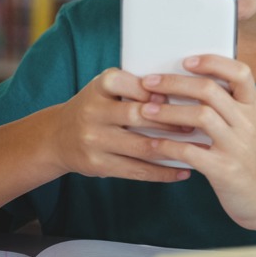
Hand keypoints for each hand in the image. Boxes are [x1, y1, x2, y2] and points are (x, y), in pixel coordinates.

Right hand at [49, 68, 191, 182]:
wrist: (57, 137)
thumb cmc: (95, 107)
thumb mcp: (107, 88)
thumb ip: (135, 87)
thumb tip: (177, 92)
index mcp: (99, 87)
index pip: (131, 84)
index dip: (156, 90)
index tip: (179, 95)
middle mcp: (93, 112)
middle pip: (139, 115)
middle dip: (172, 119)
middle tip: (198, 122)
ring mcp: (94, 141)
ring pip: (142, 146)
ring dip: (174, 148)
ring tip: (198, 148)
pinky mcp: (98, 165)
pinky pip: (137, 170)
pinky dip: (163, 172)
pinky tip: (183, 171)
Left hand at [137, 55, 255, 232]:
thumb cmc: (255, 160)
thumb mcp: (252, 127)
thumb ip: (231, 108)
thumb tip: (191, 87)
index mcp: (255, 108)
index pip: (240, 72)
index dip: (213, 62)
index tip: (186, 60)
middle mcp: (248, 123)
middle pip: (210, 90)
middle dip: (175, 82)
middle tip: (149, 82)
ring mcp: (238, 146)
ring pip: (200, 115)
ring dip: (168, 111)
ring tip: (146, 111)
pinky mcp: (226, 170)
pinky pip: (191, 151)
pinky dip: (168, 145)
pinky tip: (154, 144)